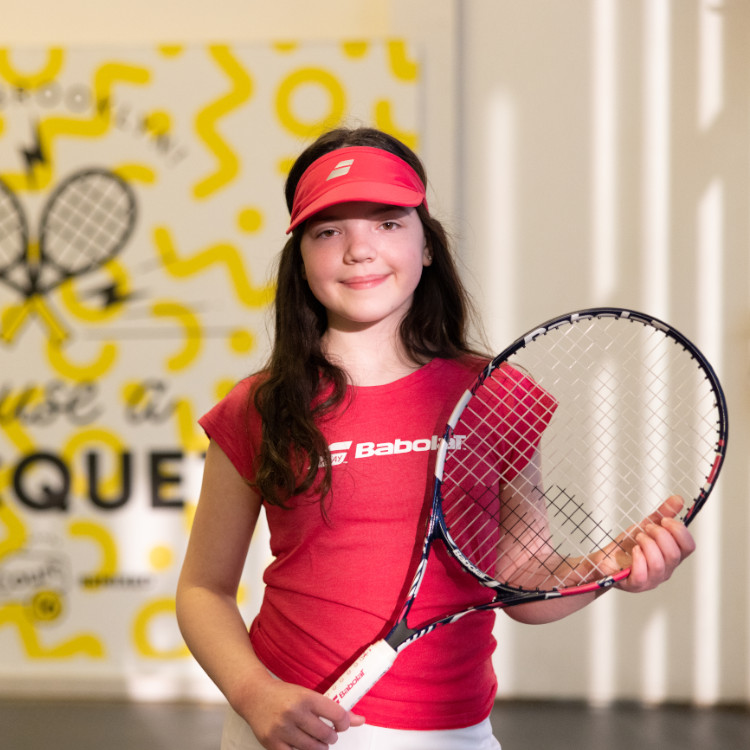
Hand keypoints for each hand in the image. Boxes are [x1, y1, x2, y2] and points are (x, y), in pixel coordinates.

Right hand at [239, 678, 365, 749]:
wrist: (254, 696)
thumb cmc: (284, 695)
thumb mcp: (308, 695)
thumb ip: (333, 708)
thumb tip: (361, 720)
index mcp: (306, 697)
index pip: (336, 714)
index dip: (344, 723)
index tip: (341, 725)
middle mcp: (294, 712)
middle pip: (326, 735)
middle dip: (330, 737)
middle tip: (327, 734)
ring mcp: (282, 729)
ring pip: (312, 749)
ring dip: (319, 747)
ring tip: (316, 741)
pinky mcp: (272, 743)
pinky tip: (301, 745)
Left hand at [612, 495, 695, 592]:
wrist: (605, 559)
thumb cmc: (628, 546)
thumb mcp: (646, 526)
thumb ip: (662, 514)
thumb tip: (678, 498)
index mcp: (672, 556)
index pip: (689, 547)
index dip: (679, 531)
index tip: (664, 520)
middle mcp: (666, 570)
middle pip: (674, 554)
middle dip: (660, 535)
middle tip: (646, 528)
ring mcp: (652, 579)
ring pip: (658, 563)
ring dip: (647, 544)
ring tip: (638, 537)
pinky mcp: (635, 585)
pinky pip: (642, 575)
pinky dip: (638, 558)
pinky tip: (633, 550)